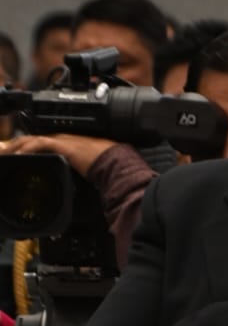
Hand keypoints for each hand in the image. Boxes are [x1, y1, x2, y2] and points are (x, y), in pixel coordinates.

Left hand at [0, 133, 116, 176]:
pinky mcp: (63, 145)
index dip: (26, 147)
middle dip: (15, 145)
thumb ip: (77, 174)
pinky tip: (18, 156)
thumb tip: (74, 187)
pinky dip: (27, 150)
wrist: (118, 163)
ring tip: (5, 154)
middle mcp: (63, 138)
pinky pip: (39, 144)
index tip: (15, 155)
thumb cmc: (109, 167)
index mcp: (68, 143)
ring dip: (15, 147)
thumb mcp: (88, 171)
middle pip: (32, 138)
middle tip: (3, 154)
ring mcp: (63, 140)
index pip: (41, 141)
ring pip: (31, 139)